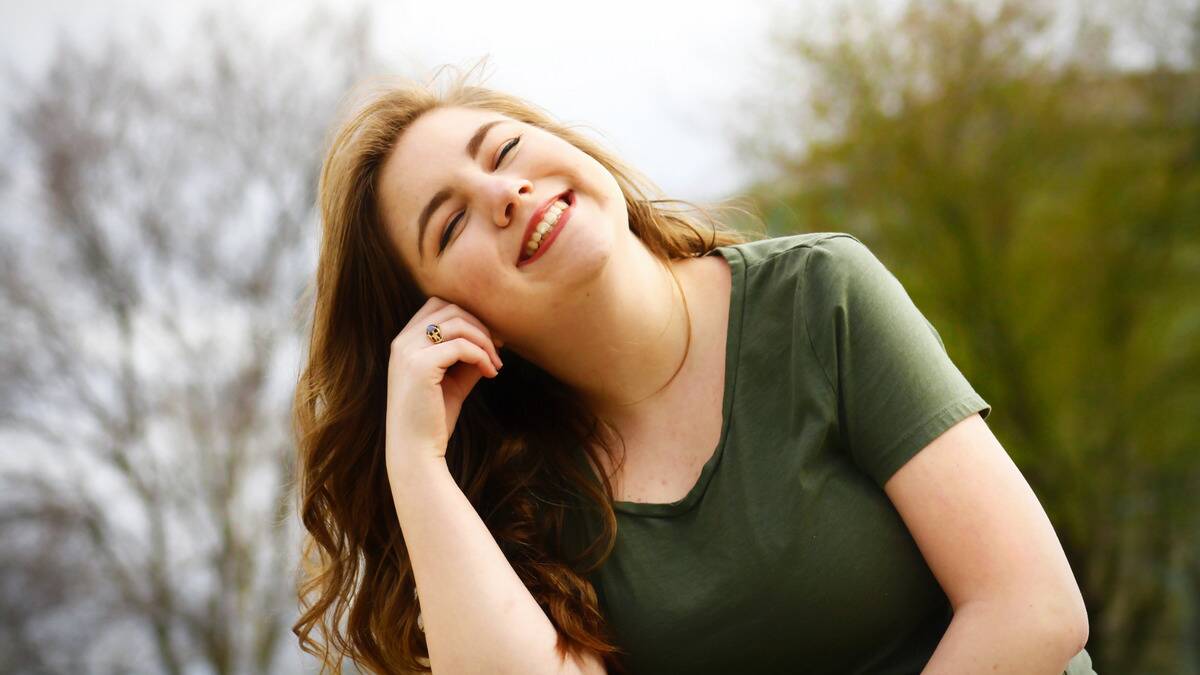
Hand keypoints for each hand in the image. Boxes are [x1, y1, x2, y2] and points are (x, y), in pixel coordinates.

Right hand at [385, 297, 503, 478]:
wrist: (415, 451)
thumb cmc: (433, 419)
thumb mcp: (454, 381)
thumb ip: (468, 357)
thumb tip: (493, 339)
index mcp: (405, 342)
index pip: (438, 306)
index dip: (469, 317)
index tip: (491, 339)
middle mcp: (402, 342)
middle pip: (450, 308)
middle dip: (480, 325)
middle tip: (499, 349)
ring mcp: (408, 352)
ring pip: (458, 323)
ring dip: (484, 341)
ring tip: (496, 365)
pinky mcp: (420, 366)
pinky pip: (461, 346)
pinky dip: (482, 356)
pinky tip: (490, 373)